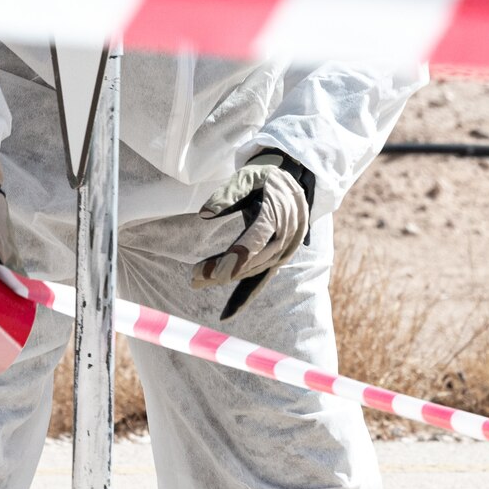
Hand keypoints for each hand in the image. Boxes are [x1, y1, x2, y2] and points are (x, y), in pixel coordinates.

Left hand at [193, 152, 312, 312]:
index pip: (259, 238)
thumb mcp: (248, 175)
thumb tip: (204, 214)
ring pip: (256, 269)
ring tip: (197, 281)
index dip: (238, 256)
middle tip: (195, 276)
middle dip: (225, 270)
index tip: (215, 271)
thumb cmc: (265, 177)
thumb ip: (229, 192)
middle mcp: (287, 234)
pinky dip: (245, 296)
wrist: (293, 181)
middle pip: (255, 258)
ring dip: (228, 279)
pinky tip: (227, 313)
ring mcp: (286, 249)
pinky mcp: (280, 258)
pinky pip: (263, 279)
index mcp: (279, 211)